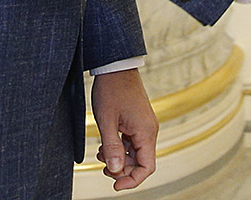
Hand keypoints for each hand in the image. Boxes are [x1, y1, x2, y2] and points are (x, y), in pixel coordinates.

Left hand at [90, 69, 156, 190]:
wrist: (116, 67)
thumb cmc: (112, 90)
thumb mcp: (107, 121)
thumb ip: (112, 148)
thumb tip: (115, 171)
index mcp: (145, 132)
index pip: (147, 167)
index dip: (132, 180)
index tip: (115, 185)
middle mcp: (149, 130)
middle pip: (141, 162)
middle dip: (123, 169)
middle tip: (103, 166)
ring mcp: (144, 125)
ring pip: (136, 153)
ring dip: (120, 158)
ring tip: (101, 153)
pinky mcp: (138, 121)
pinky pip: (133, 142)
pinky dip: (120, 148)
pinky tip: (105, 144)